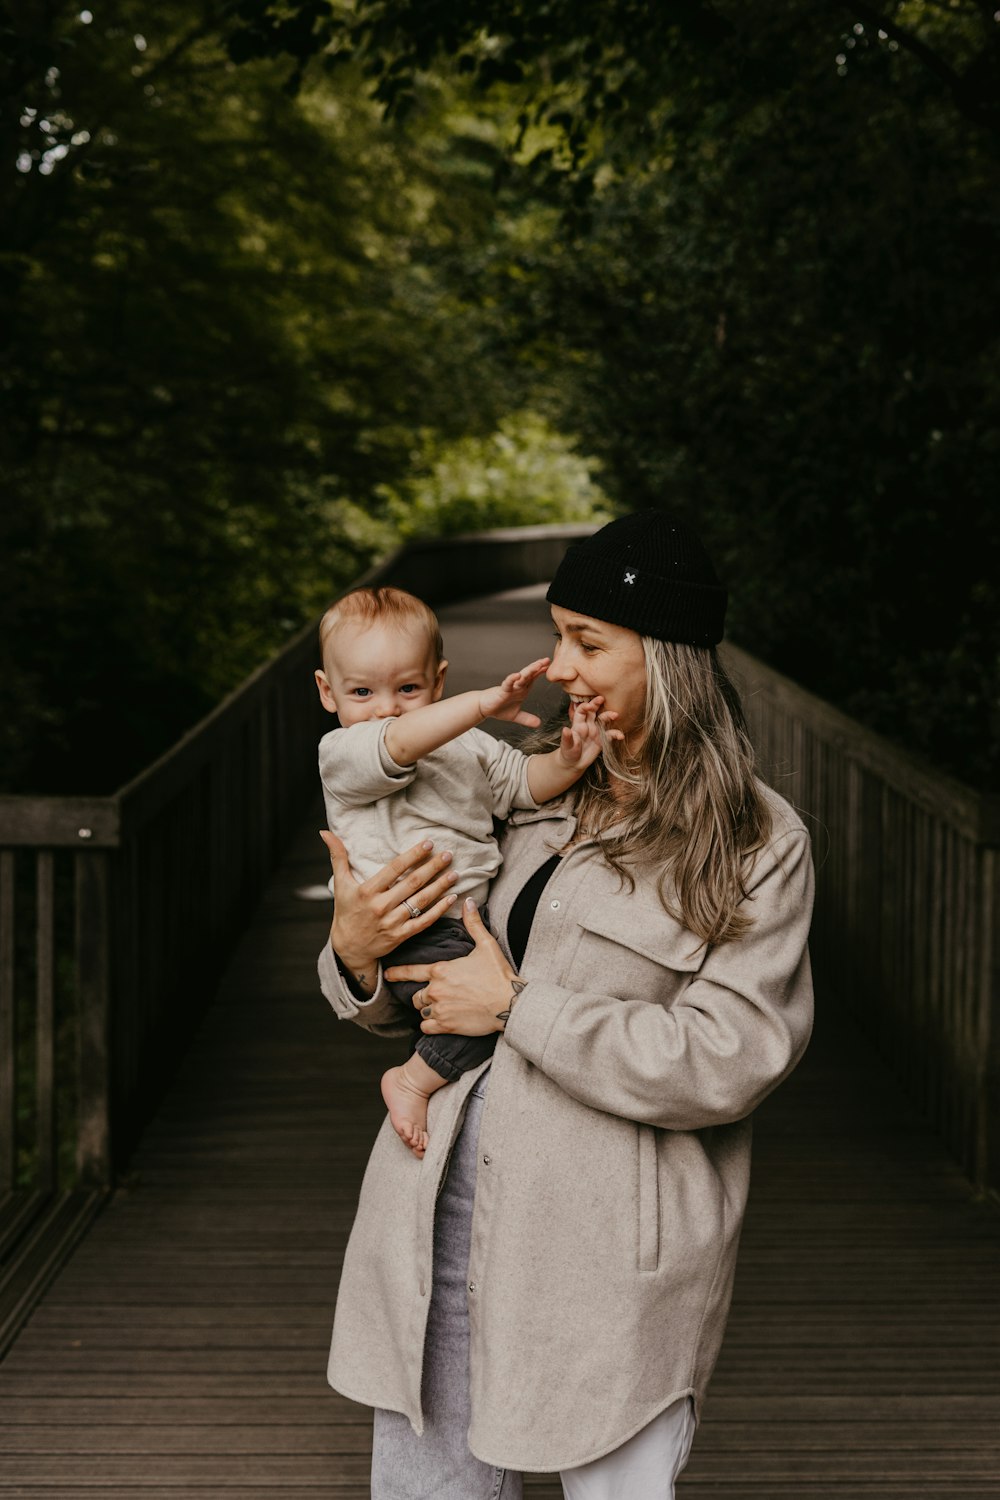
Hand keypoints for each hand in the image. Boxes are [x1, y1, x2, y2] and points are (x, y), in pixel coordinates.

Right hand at [321, 832, 458, 979]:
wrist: (349, 948)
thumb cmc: (346, 911)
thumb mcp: (340, 884)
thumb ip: (338, 857)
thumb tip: (325, 832)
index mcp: (367, 891)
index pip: (394, 869)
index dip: (413, 855)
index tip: (429, 843)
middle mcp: (380, 906)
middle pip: (412, 883)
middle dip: (432, 867)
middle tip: (448, 854)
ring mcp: (392, 922)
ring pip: (421, 901)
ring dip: (440, 886)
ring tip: (454, 873)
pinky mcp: (401, 936)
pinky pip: (424, 921)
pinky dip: (439, 910)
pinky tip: (452, 898)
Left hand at [386, 899, 517, 1035]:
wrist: (509, 1004)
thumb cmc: (498, 974)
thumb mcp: (486, 945)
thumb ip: (473, 923)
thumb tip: (467, 901)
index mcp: (440, 970)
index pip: (410, 971)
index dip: (397, 973)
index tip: (387, 974)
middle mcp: (435, 989)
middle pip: (416, 995)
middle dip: (423, 995)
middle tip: (436, 995)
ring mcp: (439, 1009)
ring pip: (420, 1011)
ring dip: (427, 1010)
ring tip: (441, 1008)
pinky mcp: (446, 1026)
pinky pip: (426, 1027)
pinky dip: (430, 1025)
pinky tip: (440, 1022)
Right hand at [477, 658, 550, 726]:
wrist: (484, 708)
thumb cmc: (498, 708)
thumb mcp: (516, 716)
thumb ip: (527, 719)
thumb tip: (538, 724)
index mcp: (522, 690)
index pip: (533, 679)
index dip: (540, 673)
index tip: (549, 666)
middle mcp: (517, 686)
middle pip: (529, 675)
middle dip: (538, 667)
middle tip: (547, 660)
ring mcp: (510, 687)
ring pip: (521, 677)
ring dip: (530, 670)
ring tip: (538, 664)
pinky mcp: (502, 690)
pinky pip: (508, 683)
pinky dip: (512, 679)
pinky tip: (517, 675)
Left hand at [558, 696, 622, 769]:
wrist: (574, 764)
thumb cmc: (568, 753)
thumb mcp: (566, 746)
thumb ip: (567, 738)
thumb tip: (565, 729)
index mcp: (578, 725)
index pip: (581, 711)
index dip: (585, 707)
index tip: (589, 706)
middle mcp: (588, 725)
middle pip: (593, 711)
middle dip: (597, 704)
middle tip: (602, 698)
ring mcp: (596, 732)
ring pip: (603, 720)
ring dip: (609, 716)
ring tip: (616, 715)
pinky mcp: (602, 740)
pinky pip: (610, 735)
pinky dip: (615, 734)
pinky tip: (620, 736)